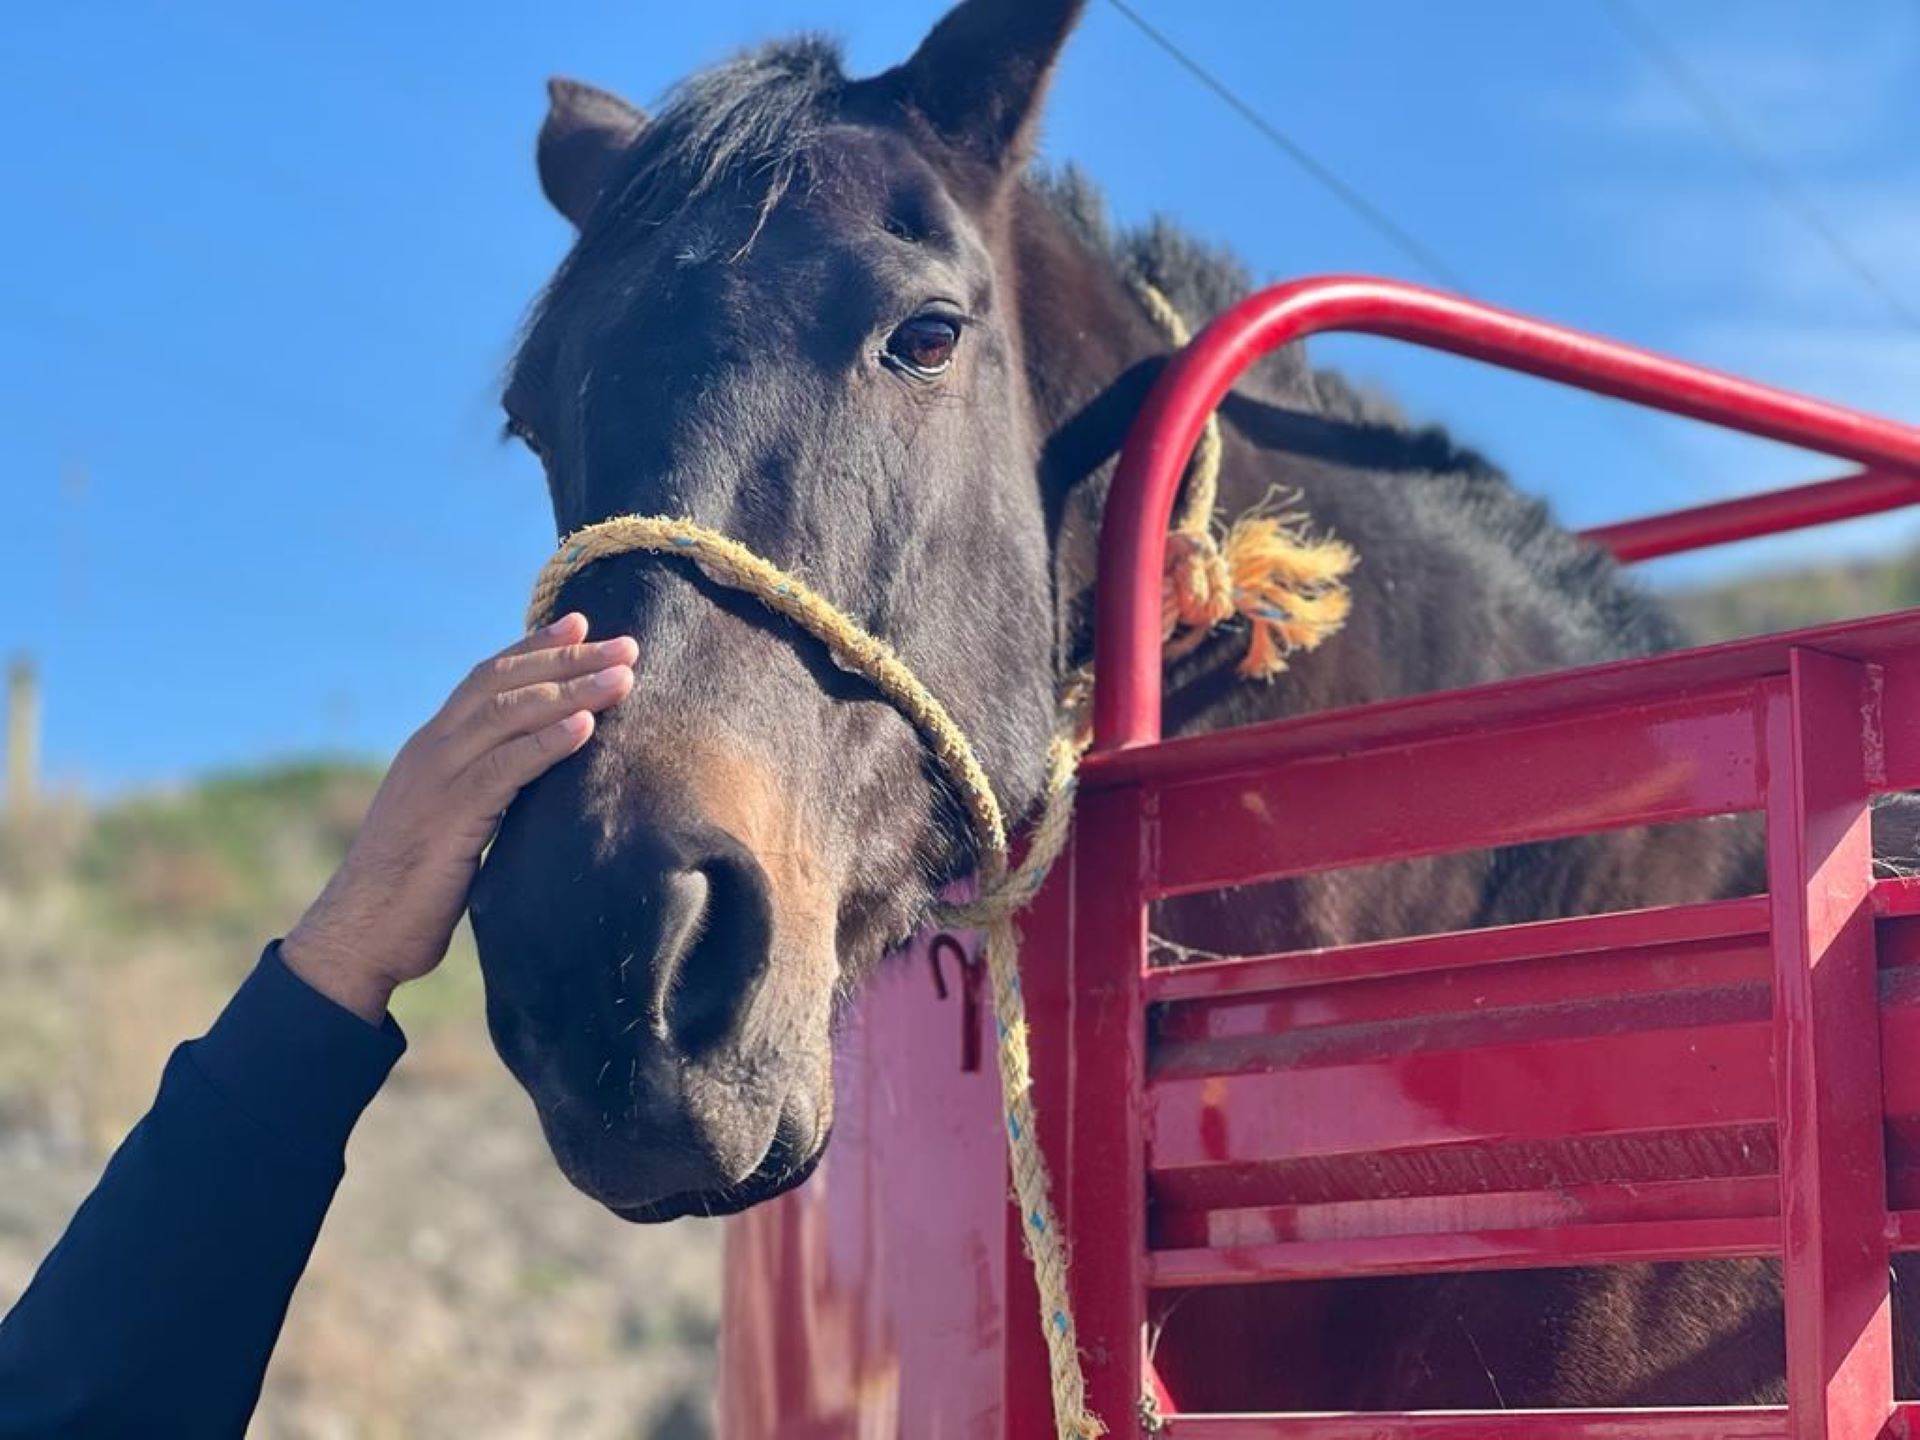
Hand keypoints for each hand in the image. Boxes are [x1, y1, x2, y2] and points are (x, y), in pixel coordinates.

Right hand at [281, 614, 635, 1022]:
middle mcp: (432, 750)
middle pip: (504, 684)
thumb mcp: (452, 822)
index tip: (584, 626)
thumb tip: (530, 780)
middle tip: (627, 644)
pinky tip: (586, 727)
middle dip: (567, 659)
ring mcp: (436, 779)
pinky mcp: (447, 817)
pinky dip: (546, 744)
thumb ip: (483, 791)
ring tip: (622, 678)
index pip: (487, 679)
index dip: (536, 649)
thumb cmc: (413, 887)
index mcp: (433, 747)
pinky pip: (504, 769)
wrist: (361, 934)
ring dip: (571, 692)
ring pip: (509, 716)